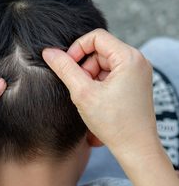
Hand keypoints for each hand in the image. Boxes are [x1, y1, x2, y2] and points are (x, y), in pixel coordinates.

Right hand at [42, 29, 157, 157]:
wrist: (136, 148)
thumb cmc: (114, 122)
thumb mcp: (83, 93)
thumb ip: (65, 69)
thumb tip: (49, 52)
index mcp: (129, 58)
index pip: (96, 37)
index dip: (76, 49)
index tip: (67, 66)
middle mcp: (137, 61)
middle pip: (99, 51)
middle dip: (84, 67)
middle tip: (81, 89)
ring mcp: (137, 72)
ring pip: (103, 63)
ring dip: (90, 77)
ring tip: (90, 97)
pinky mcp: (134, 83)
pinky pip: (111, 74)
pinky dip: (99, 83)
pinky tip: (98, 100)